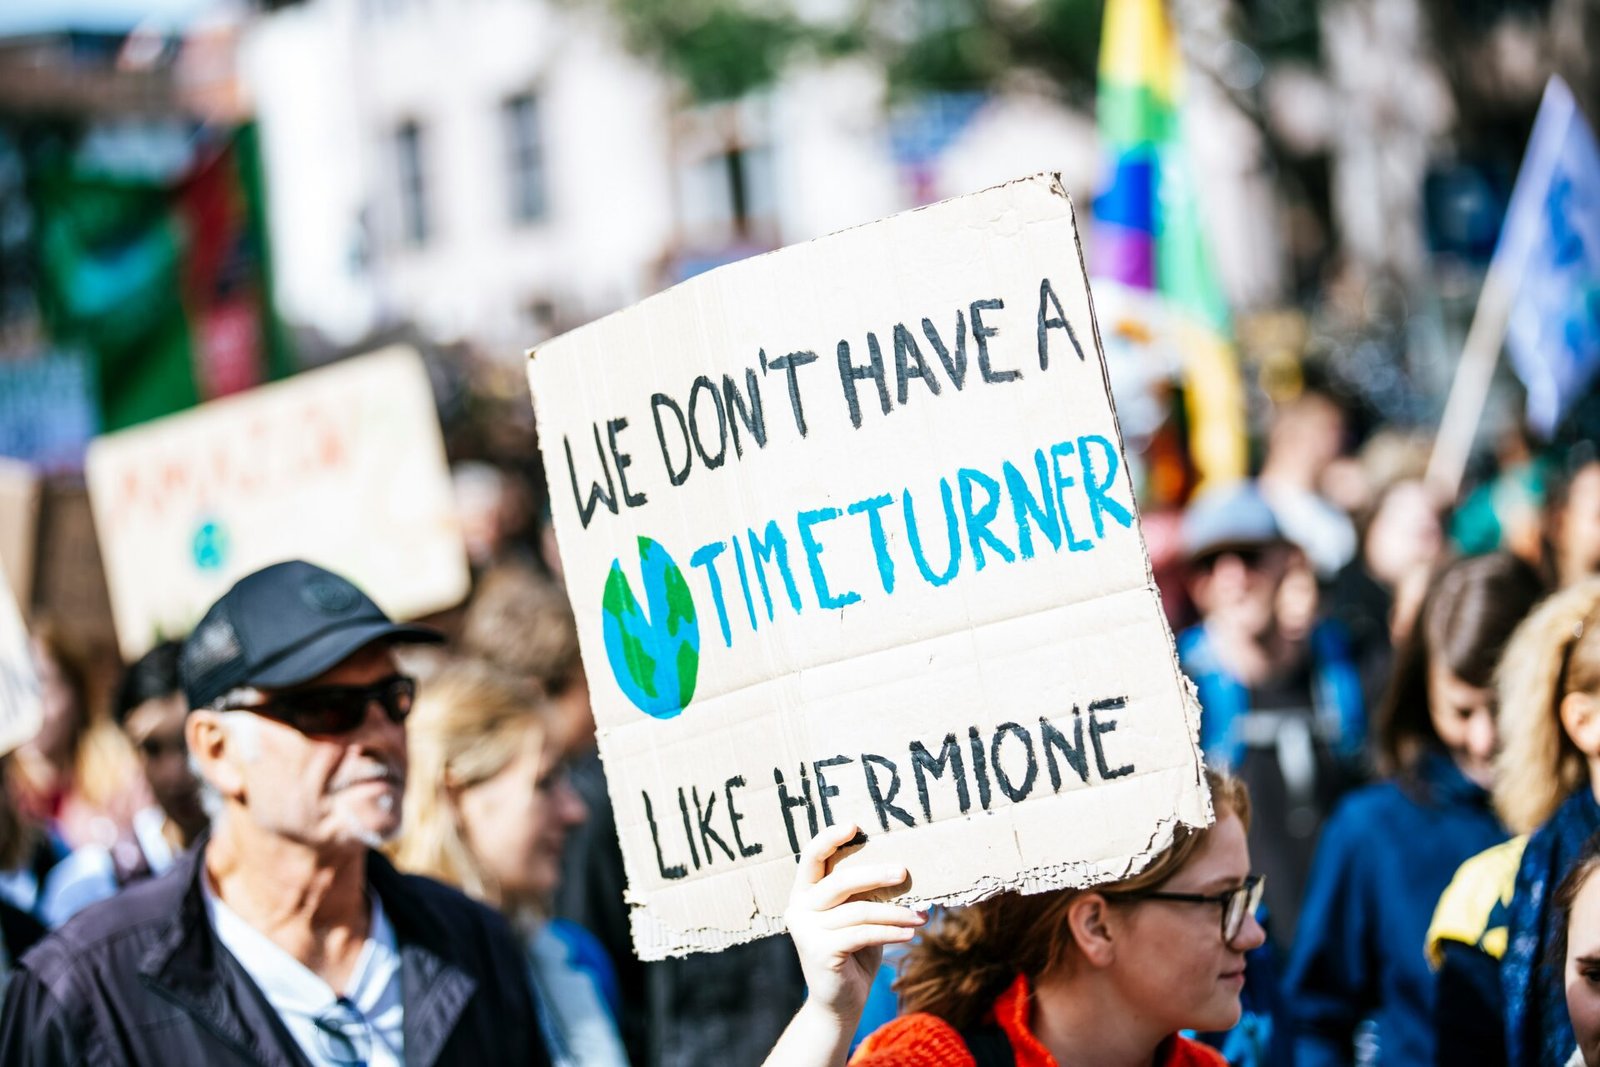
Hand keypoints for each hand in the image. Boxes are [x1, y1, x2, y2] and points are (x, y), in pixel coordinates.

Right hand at [786, 822, 925, 1027]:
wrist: (839, 1002)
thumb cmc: (853, 952)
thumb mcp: (856, 916)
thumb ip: (863, 894)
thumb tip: (900, 869)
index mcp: (804, 893)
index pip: (811, 857)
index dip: (830, 838)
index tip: (855, 825)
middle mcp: (798, 908)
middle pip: (839, 881)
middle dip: (875, 874)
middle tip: (904, 872)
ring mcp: (805, 930)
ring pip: (858, 910)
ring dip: (895, 912)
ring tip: (921, 915)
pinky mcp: (819, 951)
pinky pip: (863, 933)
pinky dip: (891, 932)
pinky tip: (911, 933)